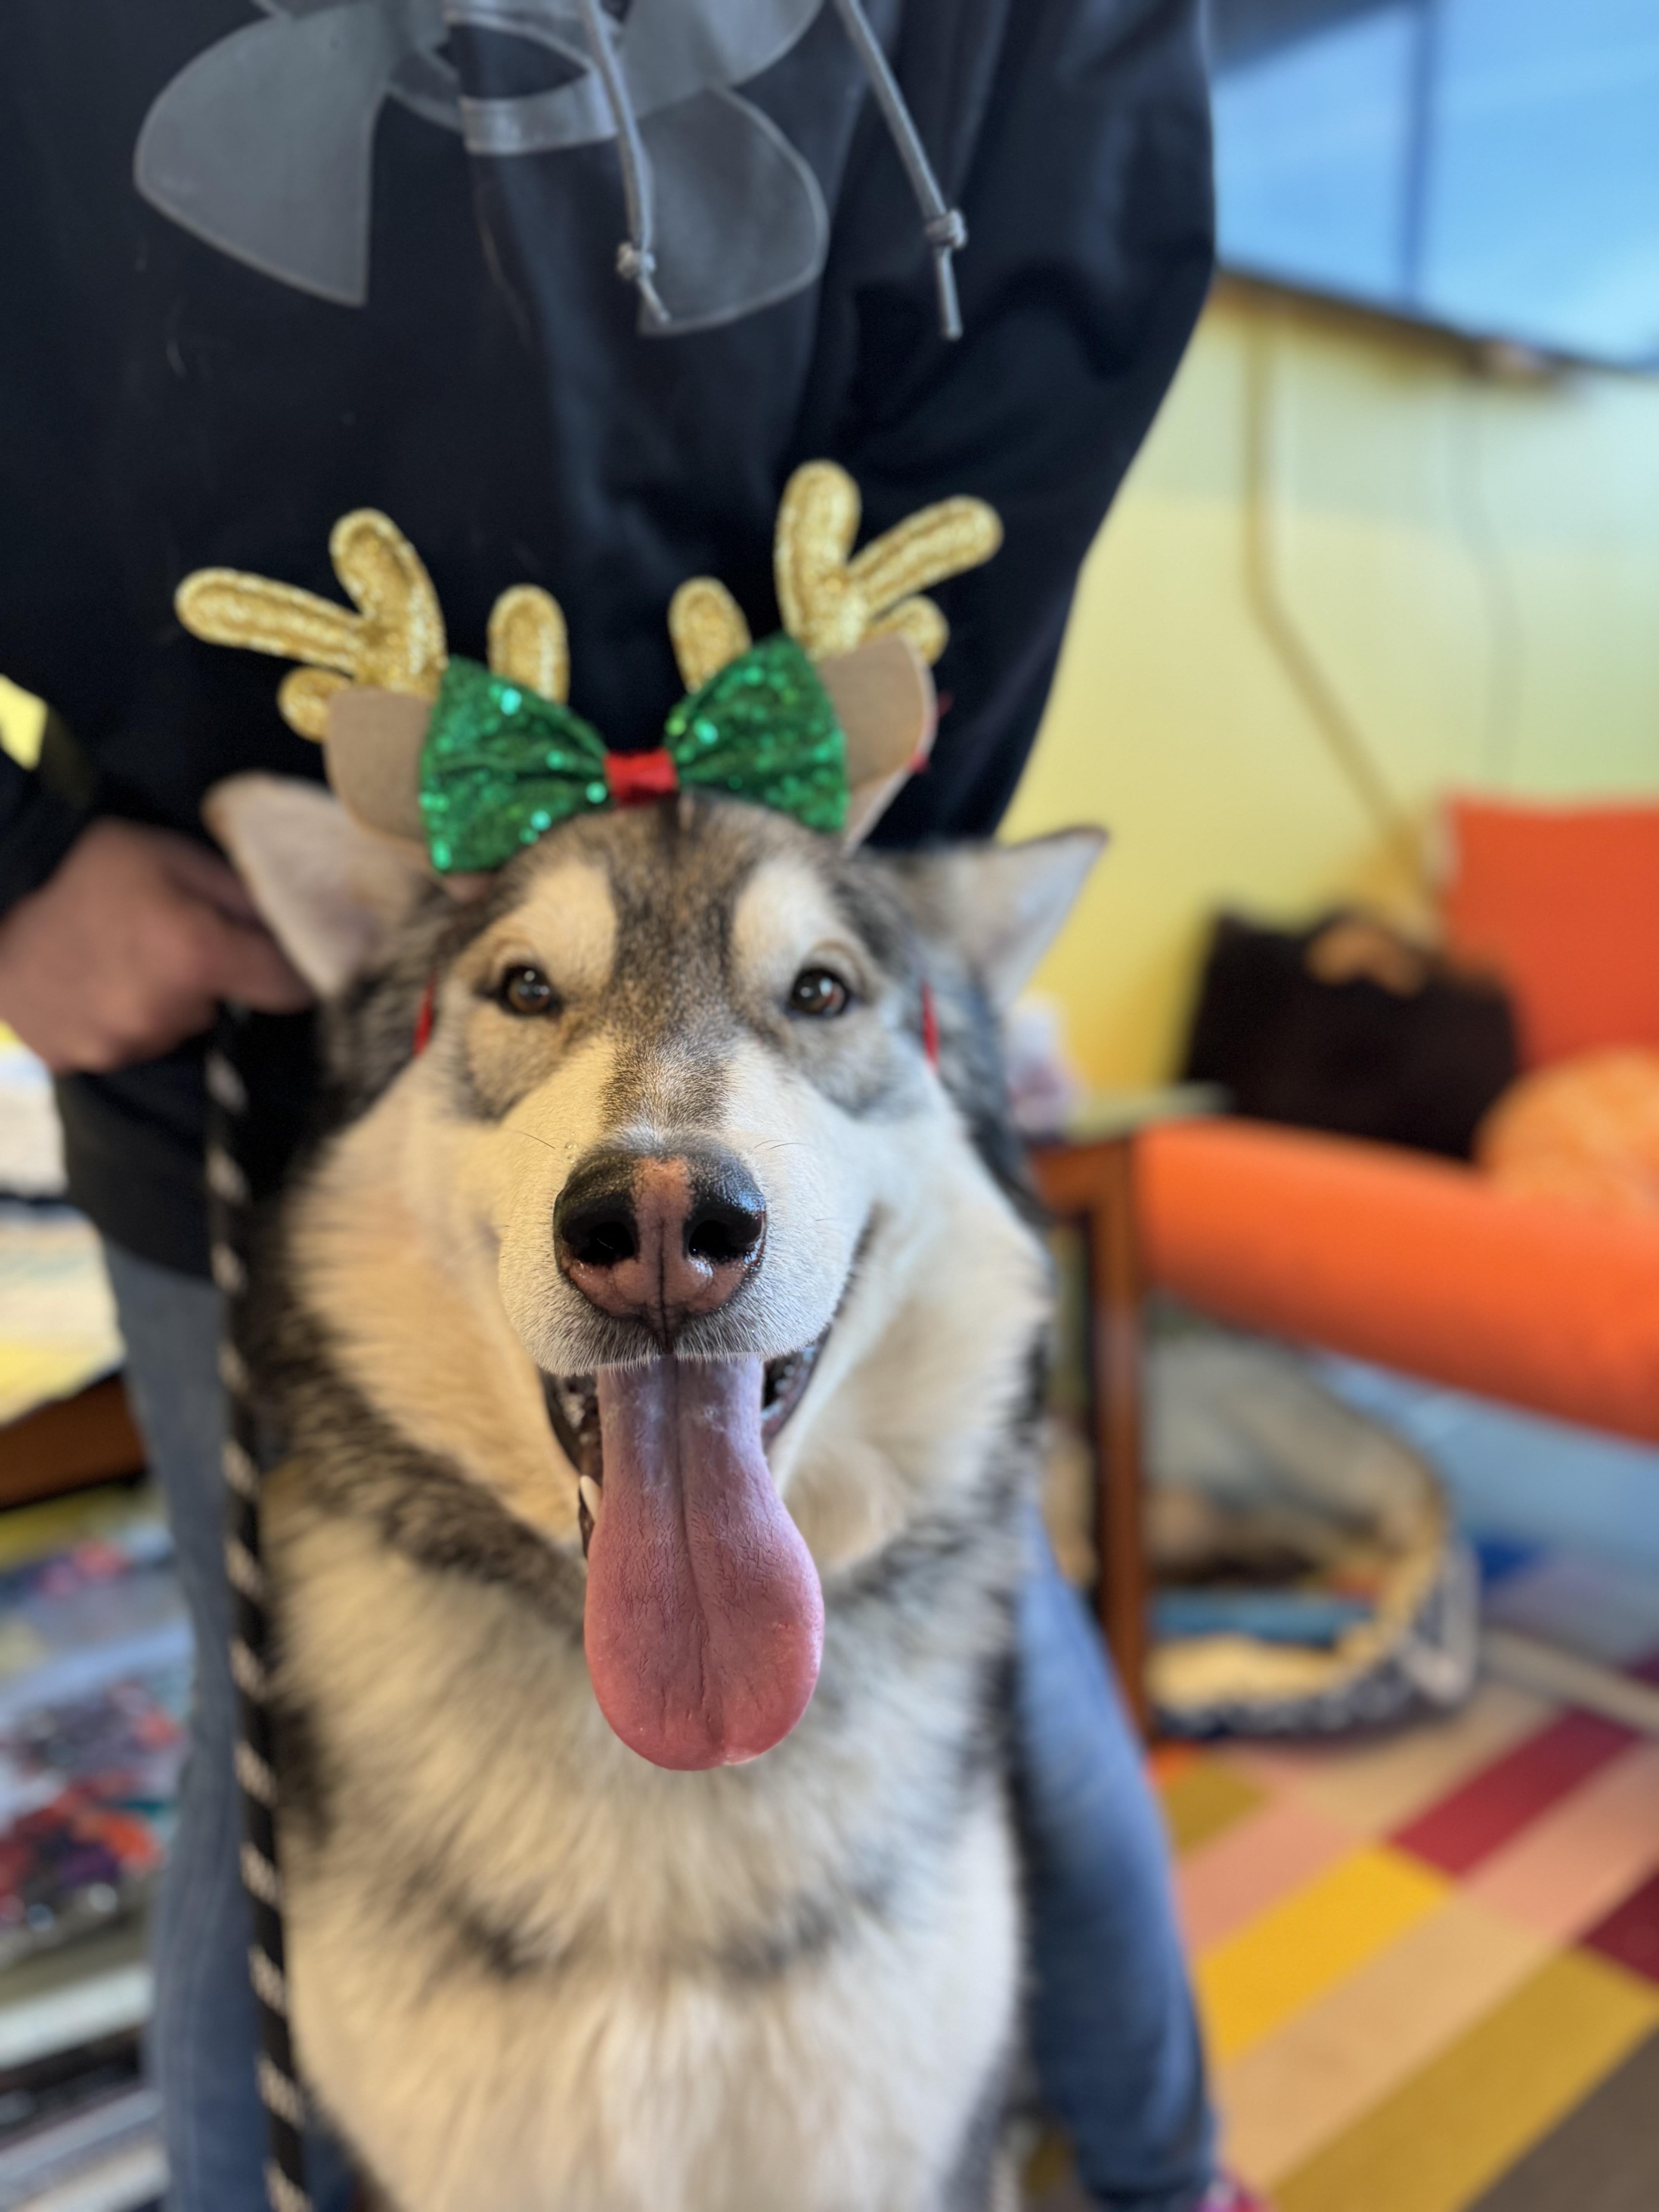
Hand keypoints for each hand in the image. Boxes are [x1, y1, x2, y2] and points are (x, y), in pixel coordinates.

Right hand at [0, 819, 311, 1072]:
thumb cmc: (89, 866)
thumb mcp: (178, 857)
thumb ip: (247, 895)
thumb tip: (307, 924)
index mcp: (196, 956)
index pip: (290, 986)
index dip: (297, 970)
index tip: (288, 958)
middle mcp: (163, 1013)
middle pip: (222, 1007)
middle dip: (211, 976)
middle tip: (168, 938)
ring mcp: (118, 1044)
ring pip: (173, 1026)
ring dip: (163, 1000)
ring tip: (123, 958)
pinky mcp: (80, 1060)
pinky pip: (124, 1042)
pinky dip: (118, 1018)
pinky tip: (92, 982)